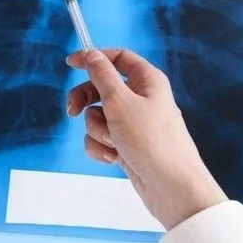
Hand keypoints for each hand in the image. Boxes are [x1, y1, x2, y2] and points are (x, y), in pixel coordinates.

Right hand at [65, 48, 227, 230]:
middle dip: (86, 100)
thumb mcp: (121, 102)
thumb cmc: (152, 141)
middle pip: (102, 87)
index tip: (70, 63)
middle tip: (72, 110)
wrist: (171, 188)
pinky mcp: (128, 146)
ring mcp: (134, 124)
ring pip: (99, 116)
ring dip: (98, 130)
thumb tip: (92, 55)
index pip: (118, 58)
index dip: (94, 58)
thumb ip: (102, 75)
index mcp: (147, 80)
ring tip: (113, 141)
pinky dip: (102, 147)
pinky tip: (113, 158)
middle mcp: (142, 99)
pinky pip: (102, 139)